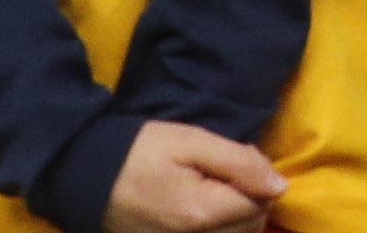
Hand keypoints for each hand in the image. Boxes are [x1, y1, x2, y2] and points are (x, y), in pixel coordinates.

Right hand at [103, 121, 285, 232]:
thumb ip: (240, 163)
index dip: (260, 179)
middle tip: (227, 171)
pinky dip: (219, 229)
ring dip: (237, 217)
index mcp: (201, 213)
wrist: (86, 175)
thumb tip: (280, 187)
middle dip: (252, 199)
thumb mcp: (191, 142)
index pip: (261, 204)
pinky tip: (206, 210)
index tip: (240, 159)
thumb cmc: (141, 152)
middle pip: (251, 227)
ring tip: (215, 189)